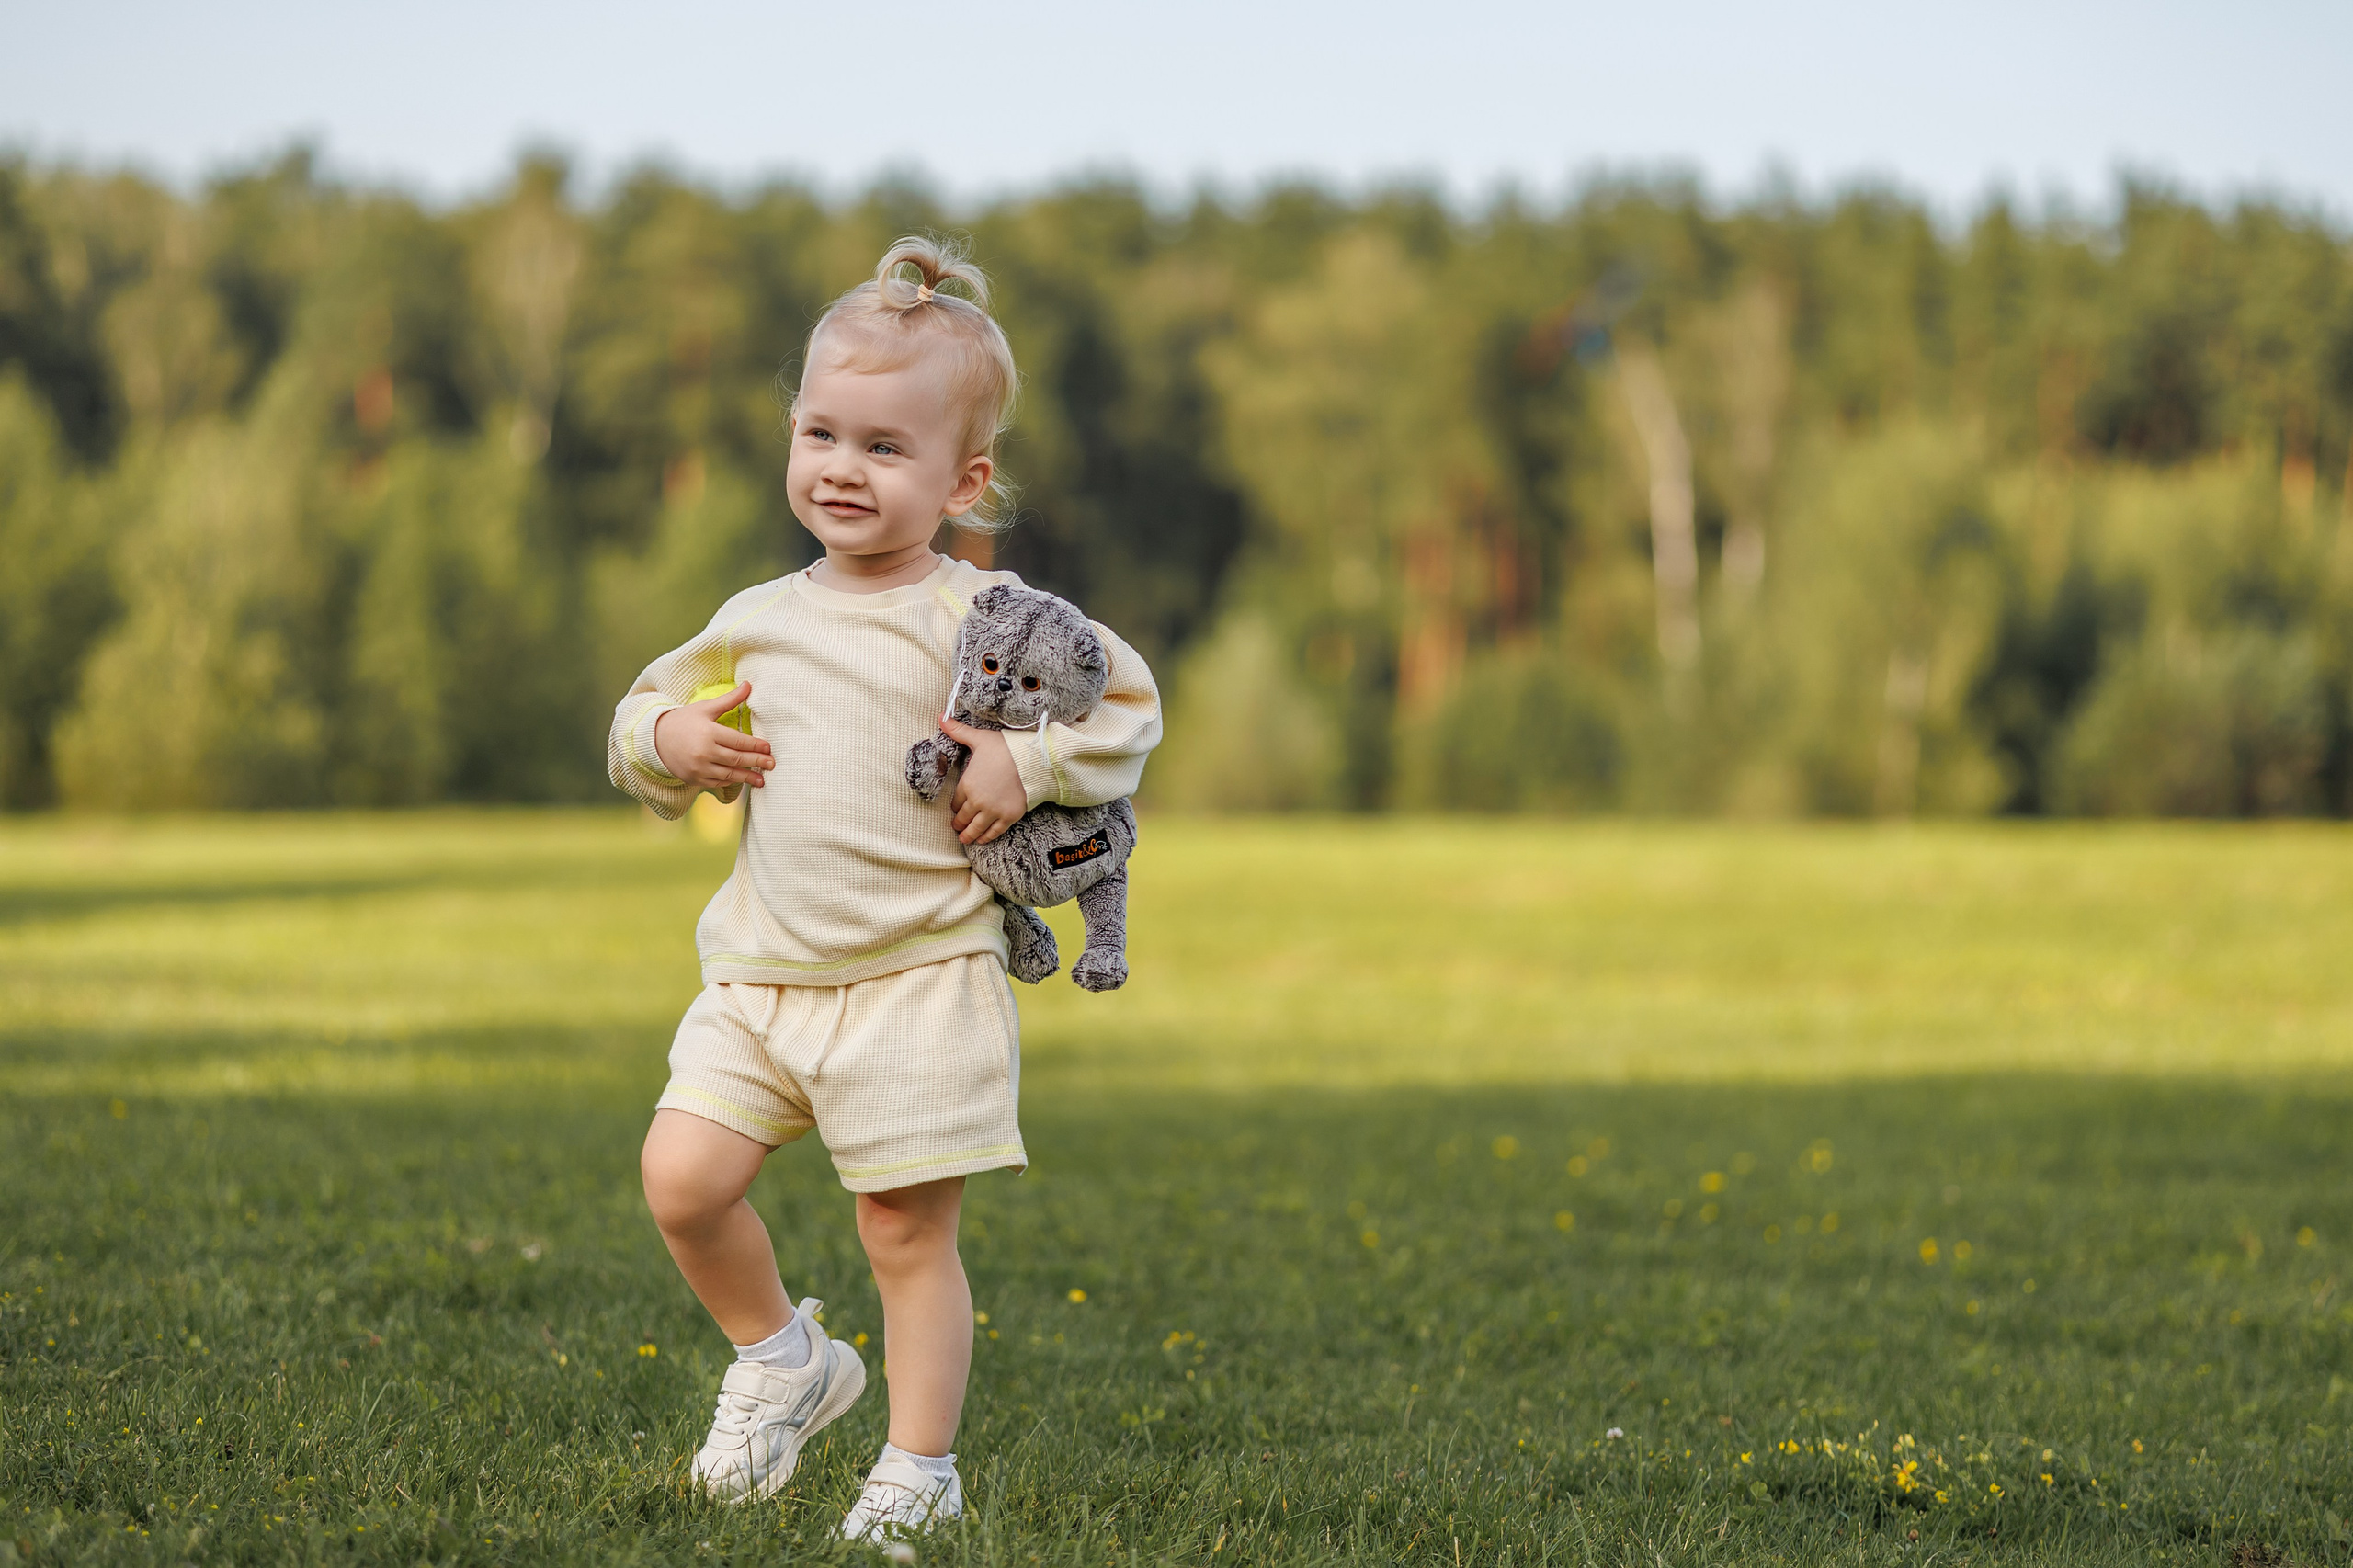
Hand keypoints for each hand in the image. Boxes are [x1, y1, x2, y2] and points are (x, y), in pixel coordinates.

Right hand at [653, 683, 772, 789]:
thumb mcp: (705, 708)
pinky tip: (741, 780)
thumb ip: (729, 700)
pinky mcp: (694, 779)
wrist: (655, 739)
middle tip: (772, 764)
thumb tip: (749, 685)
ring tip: (762, 780)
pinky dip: (730, 781)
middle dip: (756, 762)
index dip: (755, 745)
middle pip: (737, 759)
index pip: (738, 741)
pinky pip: (717, 782)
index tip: (768, 747)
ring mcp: (699, 768)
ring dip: (747, 777)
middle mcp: (704, 752)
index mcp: (709, 733)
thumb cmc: (683, 721)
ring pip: (729, 774)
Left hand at [942, 716, 1025, 844]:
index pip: (956, 802)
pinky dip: (987, 837)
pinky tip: (982, 840)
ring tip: (965, 839)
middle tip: (956, 828)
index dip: (955, 807)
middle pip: (963, 818)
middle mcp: (977, 801)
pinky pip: (994, 831)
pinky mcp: (1008, 816)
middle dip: (959, 824)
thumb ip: (957, 731)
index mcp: (967, 784)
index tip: (955, 810)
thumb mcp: (979, 738)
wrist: (1032, 760)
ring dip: (968, 835)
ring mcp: (993, 811)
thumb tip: (940, 716)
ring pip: (976, 828)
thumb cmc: (1004, 748)